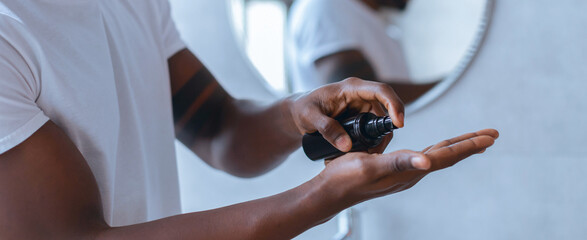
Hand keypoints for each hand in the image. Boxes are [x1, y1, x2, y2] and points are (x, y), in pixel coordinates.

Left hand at [289, 78, 403, 152]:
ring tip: (365, 157)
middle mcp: (361, 96)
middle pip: (386, 111)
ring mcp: (362, 107)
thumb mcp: (310, 117)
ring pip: (380, 124)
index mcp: (351, 88)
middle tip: (376, 153)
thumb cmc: (302, 109)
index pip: (381, 91)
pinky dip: (371, 143)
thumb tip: (347, 146)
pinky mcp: (361, 119)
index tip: (399, 123)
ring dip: (378, 140)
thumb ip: (327, 129)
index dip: (394, 105)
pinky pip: (373, 131)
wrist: (297, 113)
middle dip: (386, 132)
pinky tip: (362, 155)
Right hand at [317, 129, 498, 205]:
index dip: (468, 145)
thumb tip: (427, 162)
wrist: (330, 193)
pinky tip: (434, 150)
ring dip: (457, 147)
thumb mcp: (371, 166)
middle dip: (470, 145)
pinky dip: (437, 150)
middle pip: (448, 156)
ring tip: (472, 141)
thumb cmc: (346, 179)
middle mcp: (411, 173)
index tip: (489, 136)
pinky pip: (423, 157)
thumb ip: (399, 163)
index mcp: (409, 171)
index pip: (446, 156)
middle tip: (491, 135)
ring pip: (438, 157)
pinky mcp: (394, 171)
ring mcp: (404, 173)